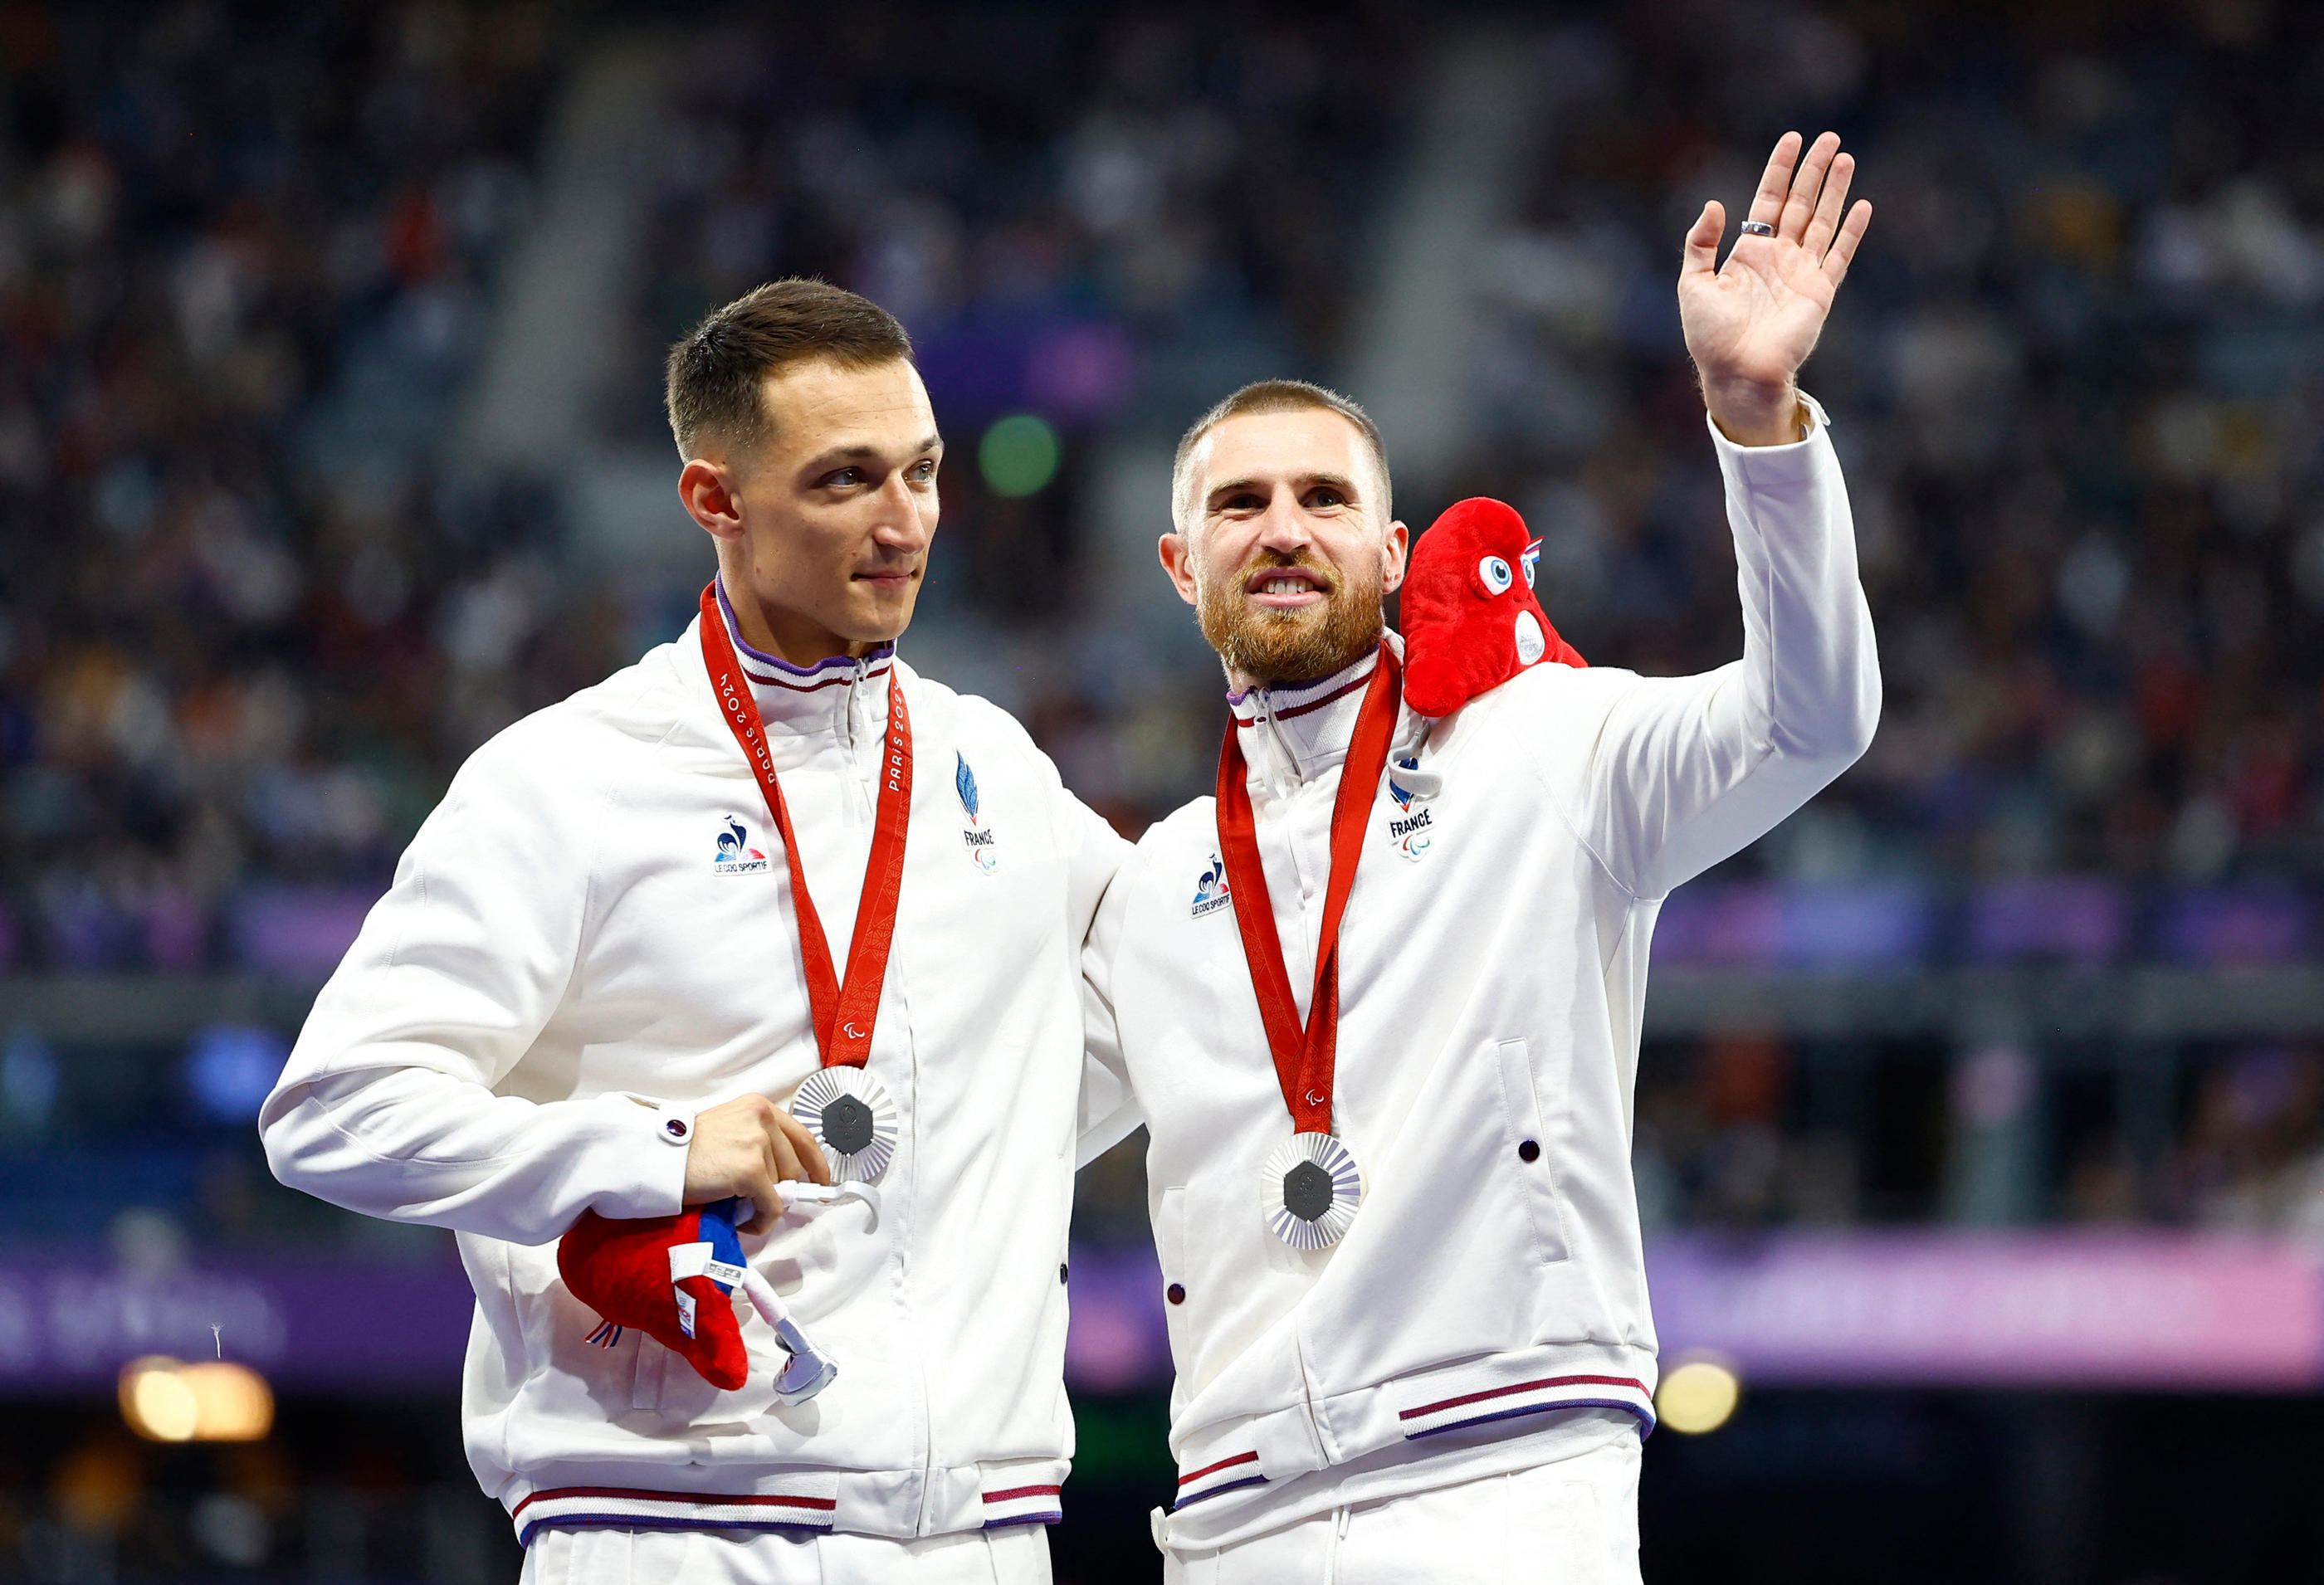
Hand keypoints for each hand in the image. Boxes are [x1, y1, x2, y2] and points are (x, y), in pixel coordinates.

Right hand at [683, 1094, 830, 1233]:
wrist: (657, 1157)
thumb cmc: (685, 1149)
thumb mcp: (729, 1130)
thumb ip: (758, 1143)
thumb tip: (785, 1179)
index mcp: (759, 1107)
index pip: (802, 1137)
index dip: (816, 1163)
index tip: (822, 1181)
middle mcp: (763, 1118)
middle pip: (794, 1166)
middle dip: (781, 1190)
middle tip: (759, 1202)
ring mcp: (758, 1143)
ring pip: (781, 1187)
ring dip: (763, 1204)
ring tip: (737, 1205)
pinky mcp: (751, 1170)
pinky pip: (772, 1206)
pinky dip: (762, 1221)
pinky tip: (744, 1222)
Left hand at [1679, 130, 1871, 445]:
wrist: (1736, 372)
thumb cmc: (1710, 336)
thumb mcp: (1693, 283)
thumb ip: (1701, 243)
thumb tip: (1715, 205)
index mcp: (1749, 252)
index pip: (1768, 200)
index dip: (1780, 169)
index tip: (1792, 139)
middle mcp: (1778, 257)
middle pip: (1800, 202)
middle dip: (1814, 170)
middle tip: (1830, 138)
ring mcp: (1801, 272)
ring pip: (1822, 220)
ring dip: (1835, 190)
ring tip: (1846, 158)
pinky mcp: (1820, 291)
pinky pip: (1839, 255)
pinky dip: (1852, 231)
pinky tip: (1862, 206)